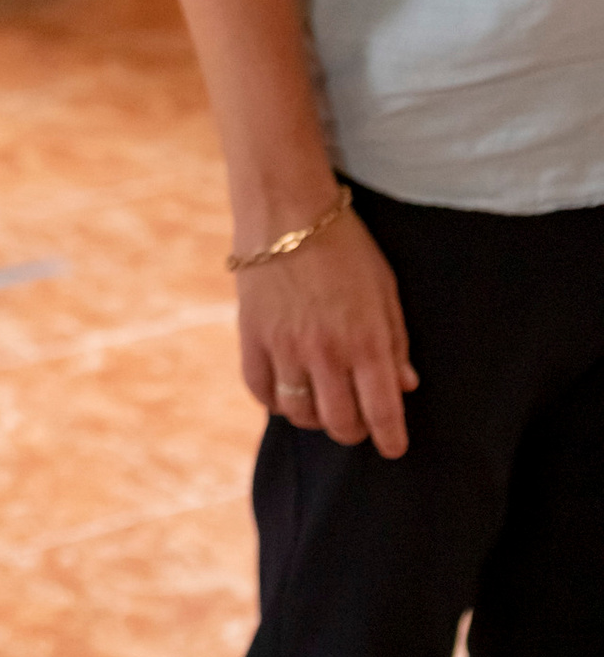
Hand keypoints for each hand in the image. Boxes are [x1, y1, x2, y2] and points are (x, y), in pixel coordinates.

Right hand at [237, 212, 416, 455]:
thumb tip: (405, 384)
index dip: (391, 437)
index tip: (393, 447)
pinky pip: (262, 392)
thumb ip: (396, 340)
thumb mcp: (385, 288)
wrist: (286, 210)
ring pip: (300, 414)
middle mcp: (325, 351)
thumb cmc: (344, 246)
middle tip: (358, 421)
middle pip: (340, 422)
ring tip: (323, 403)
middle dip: (354, 430)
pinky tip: (288, 391)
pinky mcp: (251, 338)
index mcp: (366, 340)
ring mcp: (284, 347)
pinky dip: (277, 401)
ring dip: (316, 417)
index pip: (382, 410)